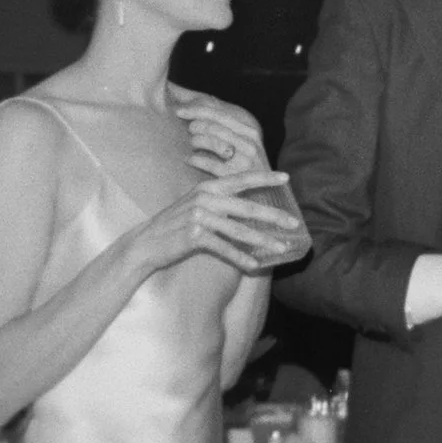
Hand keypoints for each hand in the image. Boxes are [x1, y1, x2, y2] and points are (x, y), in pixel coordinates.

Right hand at [137, 168, 308, 279]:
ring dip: (263, 241)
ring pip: (238, 230)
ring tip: (281, 248)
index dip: (265, 178)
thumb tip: (248, 205)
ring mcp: (199, 217)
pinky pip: (224, 248)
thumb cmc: (176, 224)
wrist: (146, 242)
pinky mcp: (194, 236)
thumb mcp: (197, 204)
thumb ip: (219, 200)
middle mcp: (205, 198)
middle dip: (273, 216)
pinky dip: (240, 257)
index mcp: (207, 187)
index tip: (287, 177)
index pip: (241, 179)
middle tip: (295, 222)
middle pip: (246, 207)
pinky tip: (254, 265)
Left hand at [173, 91, 267, 176]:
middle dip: (195, 125)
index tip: (178, 111)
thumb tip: (203, 101)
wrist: (263, 193)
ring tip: (191, 143)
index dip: (195, 109)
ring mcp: (245, 158)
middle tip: (187, 129)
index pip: (219, 111)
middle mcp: (250, 140)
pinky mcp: (236, 175)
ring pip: (212, 141)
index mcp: (249, 128)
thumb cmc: (247, 163)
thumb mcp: (243, 140)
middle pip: (214, 125)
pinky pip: (209, 163)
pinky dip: (196, 159)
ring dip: (196, 140)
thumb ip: (225, 123)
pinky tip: (189, 159)